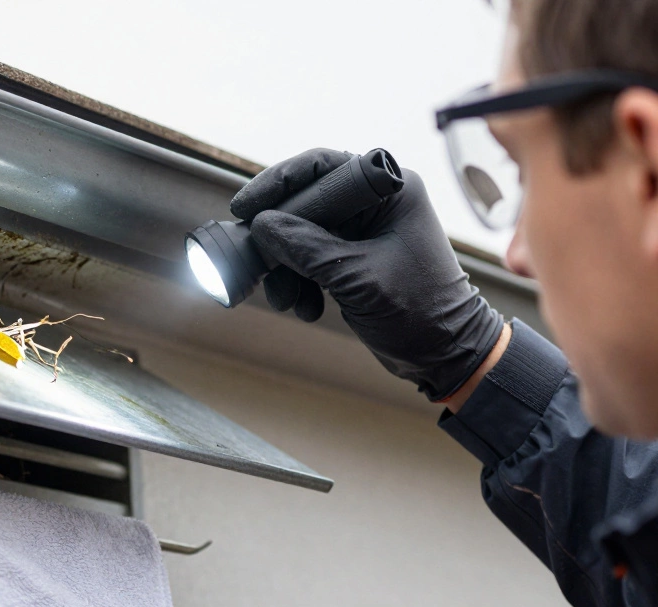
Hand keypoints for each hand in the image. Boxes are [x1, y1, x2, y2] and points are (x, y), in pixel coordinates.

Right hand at [230, 148, 504, 400]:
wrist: (446, 354)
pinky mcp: (353, 257)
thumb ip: (305, 247)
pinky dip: (300, 282)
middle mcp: (376, 201)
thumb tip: (260, 226)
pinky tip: (305, 307)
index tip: (244, 209)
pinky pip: (310, 257)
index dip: (277, 184)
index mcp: (390, 189)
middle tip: (255, 263)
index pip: (321, 167)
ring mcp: (363, 230)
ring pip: (301, 234)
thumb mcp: (356, 277)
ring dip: (286, 268)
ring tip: (286, 300)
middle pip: (305, 202)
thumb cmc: (420, 312)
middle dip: (278, 239)